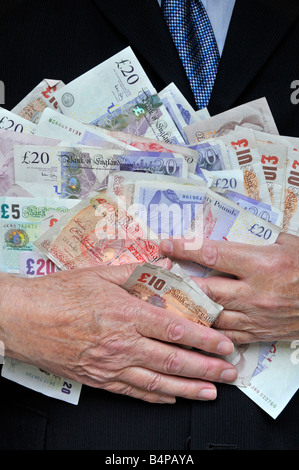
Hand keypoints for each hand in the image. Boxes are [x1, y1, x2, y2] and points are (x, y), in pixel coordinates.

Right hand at [0, 262, 236, 403]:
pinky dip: (156, 397)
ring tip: (211, 392)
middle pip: (172, 360)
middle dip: (206, 368)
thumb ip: (137, 271)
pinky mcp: (98, 379)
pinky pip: (133, 392)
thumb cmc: (58, 294)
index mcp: (124, 313)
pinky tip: (172, 398)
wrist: (22, 318)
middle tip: (229, 372)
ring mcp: (110, 366)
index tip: (223, 343)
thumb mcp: (98, 274)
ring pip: (157, 382)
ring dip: (189, 388)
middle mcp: (121, 344)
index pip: (174, 329)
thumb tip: (167, 263)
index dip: (204, 339)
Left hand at [160, 232, 298, 343]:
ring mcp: (256, 315)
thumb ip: (255, 240)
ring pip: (211, 317)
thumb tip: (228, 234)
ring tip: (167, 304)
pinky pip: (227, 336)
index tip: (165, 244)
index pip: (212, 255)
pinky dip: (208, 332)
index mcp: (260, 263)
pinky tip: (193, 328)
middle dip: (178, 285)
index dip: (184, 249)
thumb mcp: (287, 243)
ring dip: (188, 310)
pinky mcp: (260, 332)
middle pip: (205, 291)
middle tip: (158, 280)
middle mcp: (254, 292)